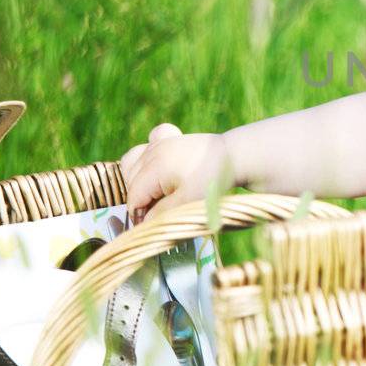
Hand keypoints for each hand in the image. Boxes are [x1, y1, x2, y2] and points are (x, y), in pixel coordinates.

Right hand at [120, 122, 235, 223]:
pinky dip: (147, 154)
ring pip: (133, 161)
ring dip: (138, 179)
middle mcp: (153, 152)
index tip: (147, 226)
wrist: (235, 157)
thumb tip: (142, 223)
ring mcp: (161, 142)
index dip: (138, 214)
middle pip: (131, 180)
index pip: (134, 195)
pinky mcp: (171, 138)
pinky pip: (149, 142)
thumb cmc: (212, 182)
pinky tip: (158, 165)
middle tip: (156, 213)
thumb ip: (161, 213)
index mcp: (154, 168)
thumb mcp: (187, 203)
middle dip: (139, 199)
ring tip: (155, 193)